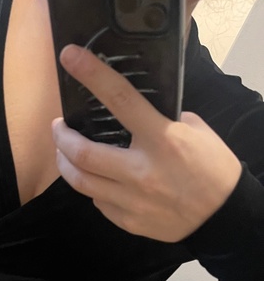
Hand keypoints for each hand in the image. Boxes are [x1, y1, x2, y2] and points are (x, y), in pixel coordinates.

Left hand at [53, 44, 241, 242]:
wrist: (222, 216)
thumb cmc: (211, 168)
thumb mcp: (195, 131)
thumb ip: (161, 121)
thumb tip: (132, 116)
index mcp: (162, 139)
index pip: (120, 100)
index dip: (92, 76)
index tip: (70, 58)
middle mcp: (140, 171)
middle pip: (82, 153)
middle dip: (61, 137)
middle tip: (58, 128)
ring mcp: (131, 200)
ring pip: (80, 182)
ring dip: (65, 163)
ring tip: (64, 152)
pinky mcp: (127, 221)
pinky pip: (98, 202)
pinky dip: (93, 188)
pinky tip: (96, 180)